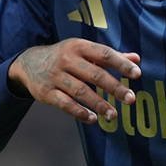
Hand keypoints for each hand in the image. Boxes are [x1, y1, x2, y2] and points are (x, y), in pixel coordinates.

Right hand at [8, 38, 141, 122]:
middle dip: (114, 88)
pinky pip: (65, 104)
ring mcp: (55, 76)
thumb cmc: (64, 57)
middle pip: (94, 74)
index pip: (104, 54)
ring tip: (114, 115)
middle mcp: (66, 59)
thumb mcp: (83, 51)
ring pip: (81, 92)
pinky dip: (80, 112)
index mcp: (78, 46)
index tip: (137, 75)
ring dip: (99, 104)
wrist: (28, 62)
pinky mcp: (46, 92)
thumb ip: (109, 56)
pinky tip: (93, 119)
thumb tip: (136, 59)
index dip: (121, 64)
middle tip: (131, 99)